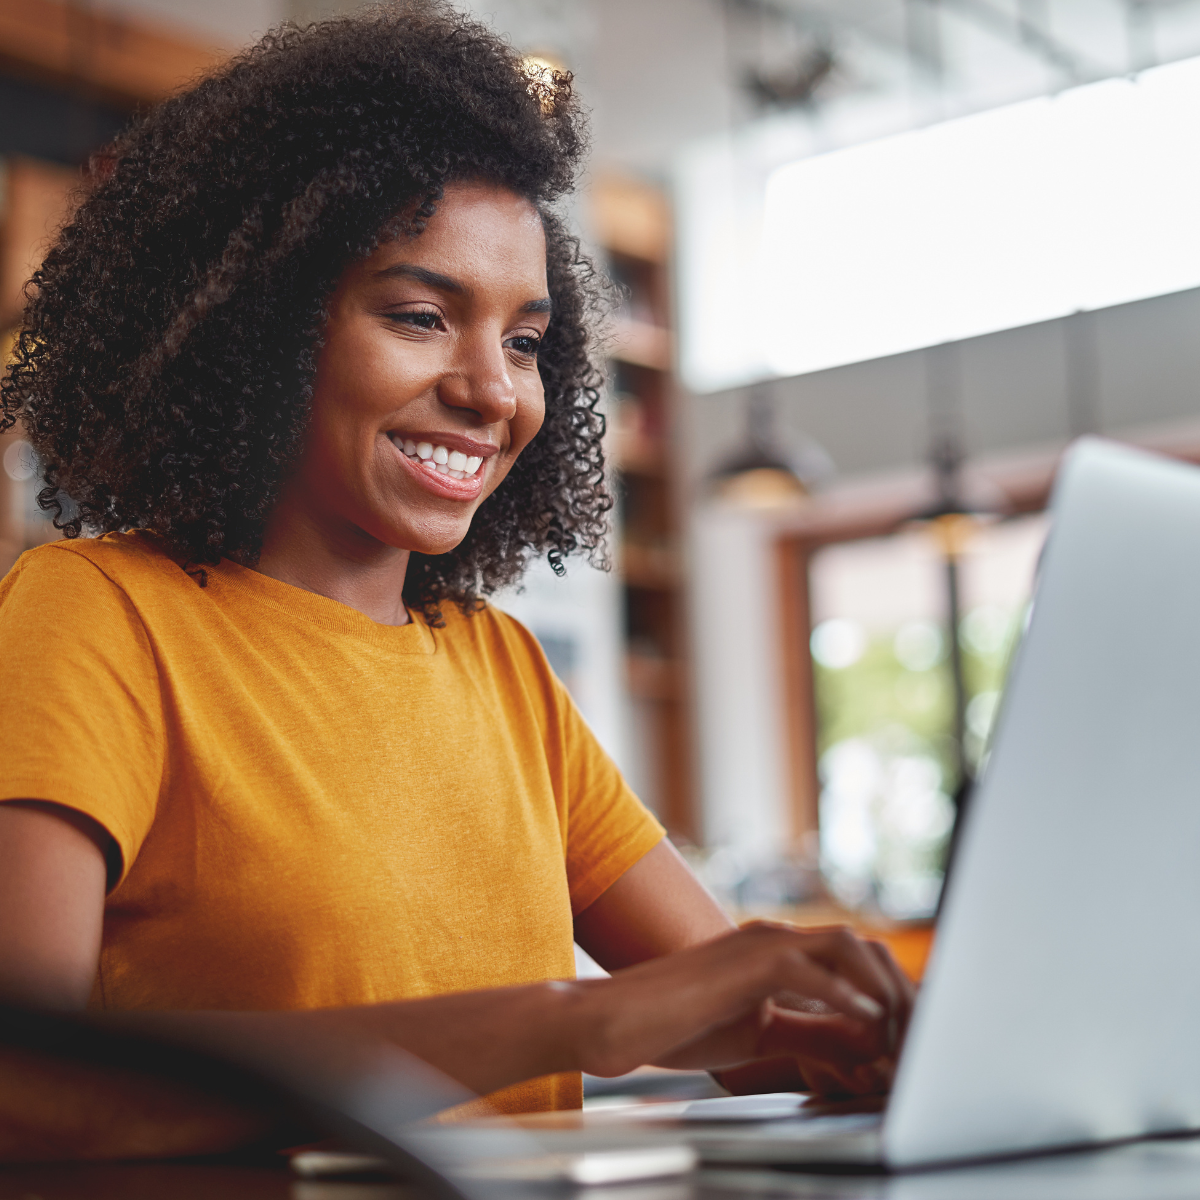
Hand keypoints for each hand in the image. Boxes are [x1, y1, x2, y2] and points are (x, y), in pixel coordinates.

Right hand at [571, 921, 913, 1095]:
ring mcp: (760, 944)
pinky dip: (847, 996)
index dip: (890, 997)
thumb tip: (863, 1045)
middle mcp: (775, 937)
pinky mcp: (745, 963)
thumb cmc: (676, 1025)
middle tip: (915, 1042)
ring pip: (847, 947)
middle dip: (900, 993)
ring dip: (882, 992)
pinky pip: (809, 969)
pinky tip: (867, 1024)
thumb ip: (810, 1034)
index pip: (855, 960)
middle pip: (863, 947)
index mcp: (778, 951)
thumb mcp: (759, 1034)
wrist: (617, 1021)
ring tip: (896, 1037)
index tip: (908, 1044)